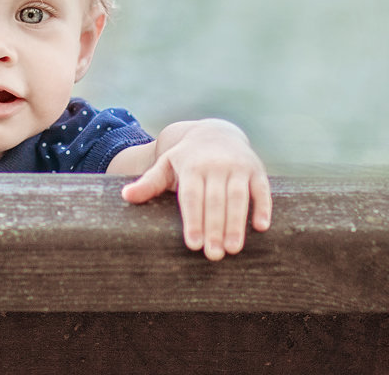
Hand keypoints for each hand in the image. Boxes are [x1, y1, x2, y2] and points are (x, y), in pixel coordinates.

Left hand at [120, 119, 270, 260]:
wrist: (216, 132)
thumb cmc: (186, 158)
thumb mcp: (166, 165)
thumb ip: (149, 183)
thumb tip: (126, 196)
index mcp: (191, 165)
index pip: (192, 196)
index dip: (193, 220)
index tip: (193, 244)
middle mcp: (216, 165)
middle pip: (215, 200)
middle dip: (215, 228)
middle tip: (213, 255)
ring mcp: (238, 166)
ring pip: (239, 196)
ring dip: (237, 223)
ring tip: (233, 249)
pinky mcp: (257, 170)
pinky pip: (262, 189)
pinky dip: (263, 207)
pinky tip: (262, 227)